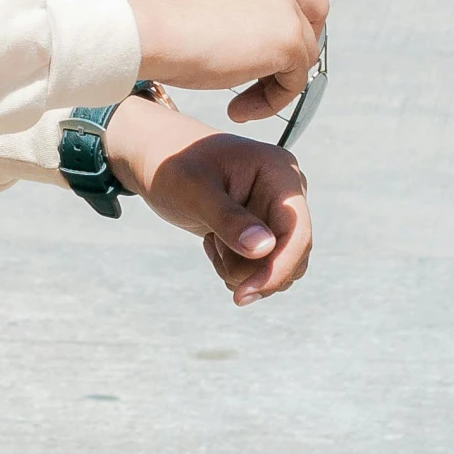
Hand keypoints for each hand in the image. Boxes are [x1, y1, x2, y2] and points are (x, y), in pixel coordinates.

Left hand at [106, 97, 311, 305]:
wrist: (156, 158)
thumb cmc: (171, 165)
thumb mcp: (192, 189)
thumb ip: (227, 218)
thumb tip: (264, 249)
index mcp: (279, 171)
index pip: (297, 232)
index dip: (277, 270)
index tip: (242, 295)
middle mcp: (286, 192)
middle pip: (289, 256)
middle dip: (249, 268)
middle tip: (211, 244)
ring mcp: (276, 212)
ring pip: (276, 268)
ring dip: (240, 270)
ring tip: (211, 239)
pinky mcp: (265, 230)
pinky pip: (263, 268)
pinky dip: (236, 267)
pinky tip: (213, 241)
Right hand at [116, 0, 326, 116]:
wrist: (142, 27)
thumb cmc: (154, 18)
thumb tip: (251, 32)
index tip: (266, 25)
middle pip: (313, 3)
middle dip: (298, 35)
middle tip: (269, 65)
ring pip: (307, 46)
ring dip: (281, 75)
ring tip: (242, 96)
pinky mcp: (287, 38)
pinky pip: (296, 79)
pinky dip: (272, 99)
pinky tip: (238, 108)